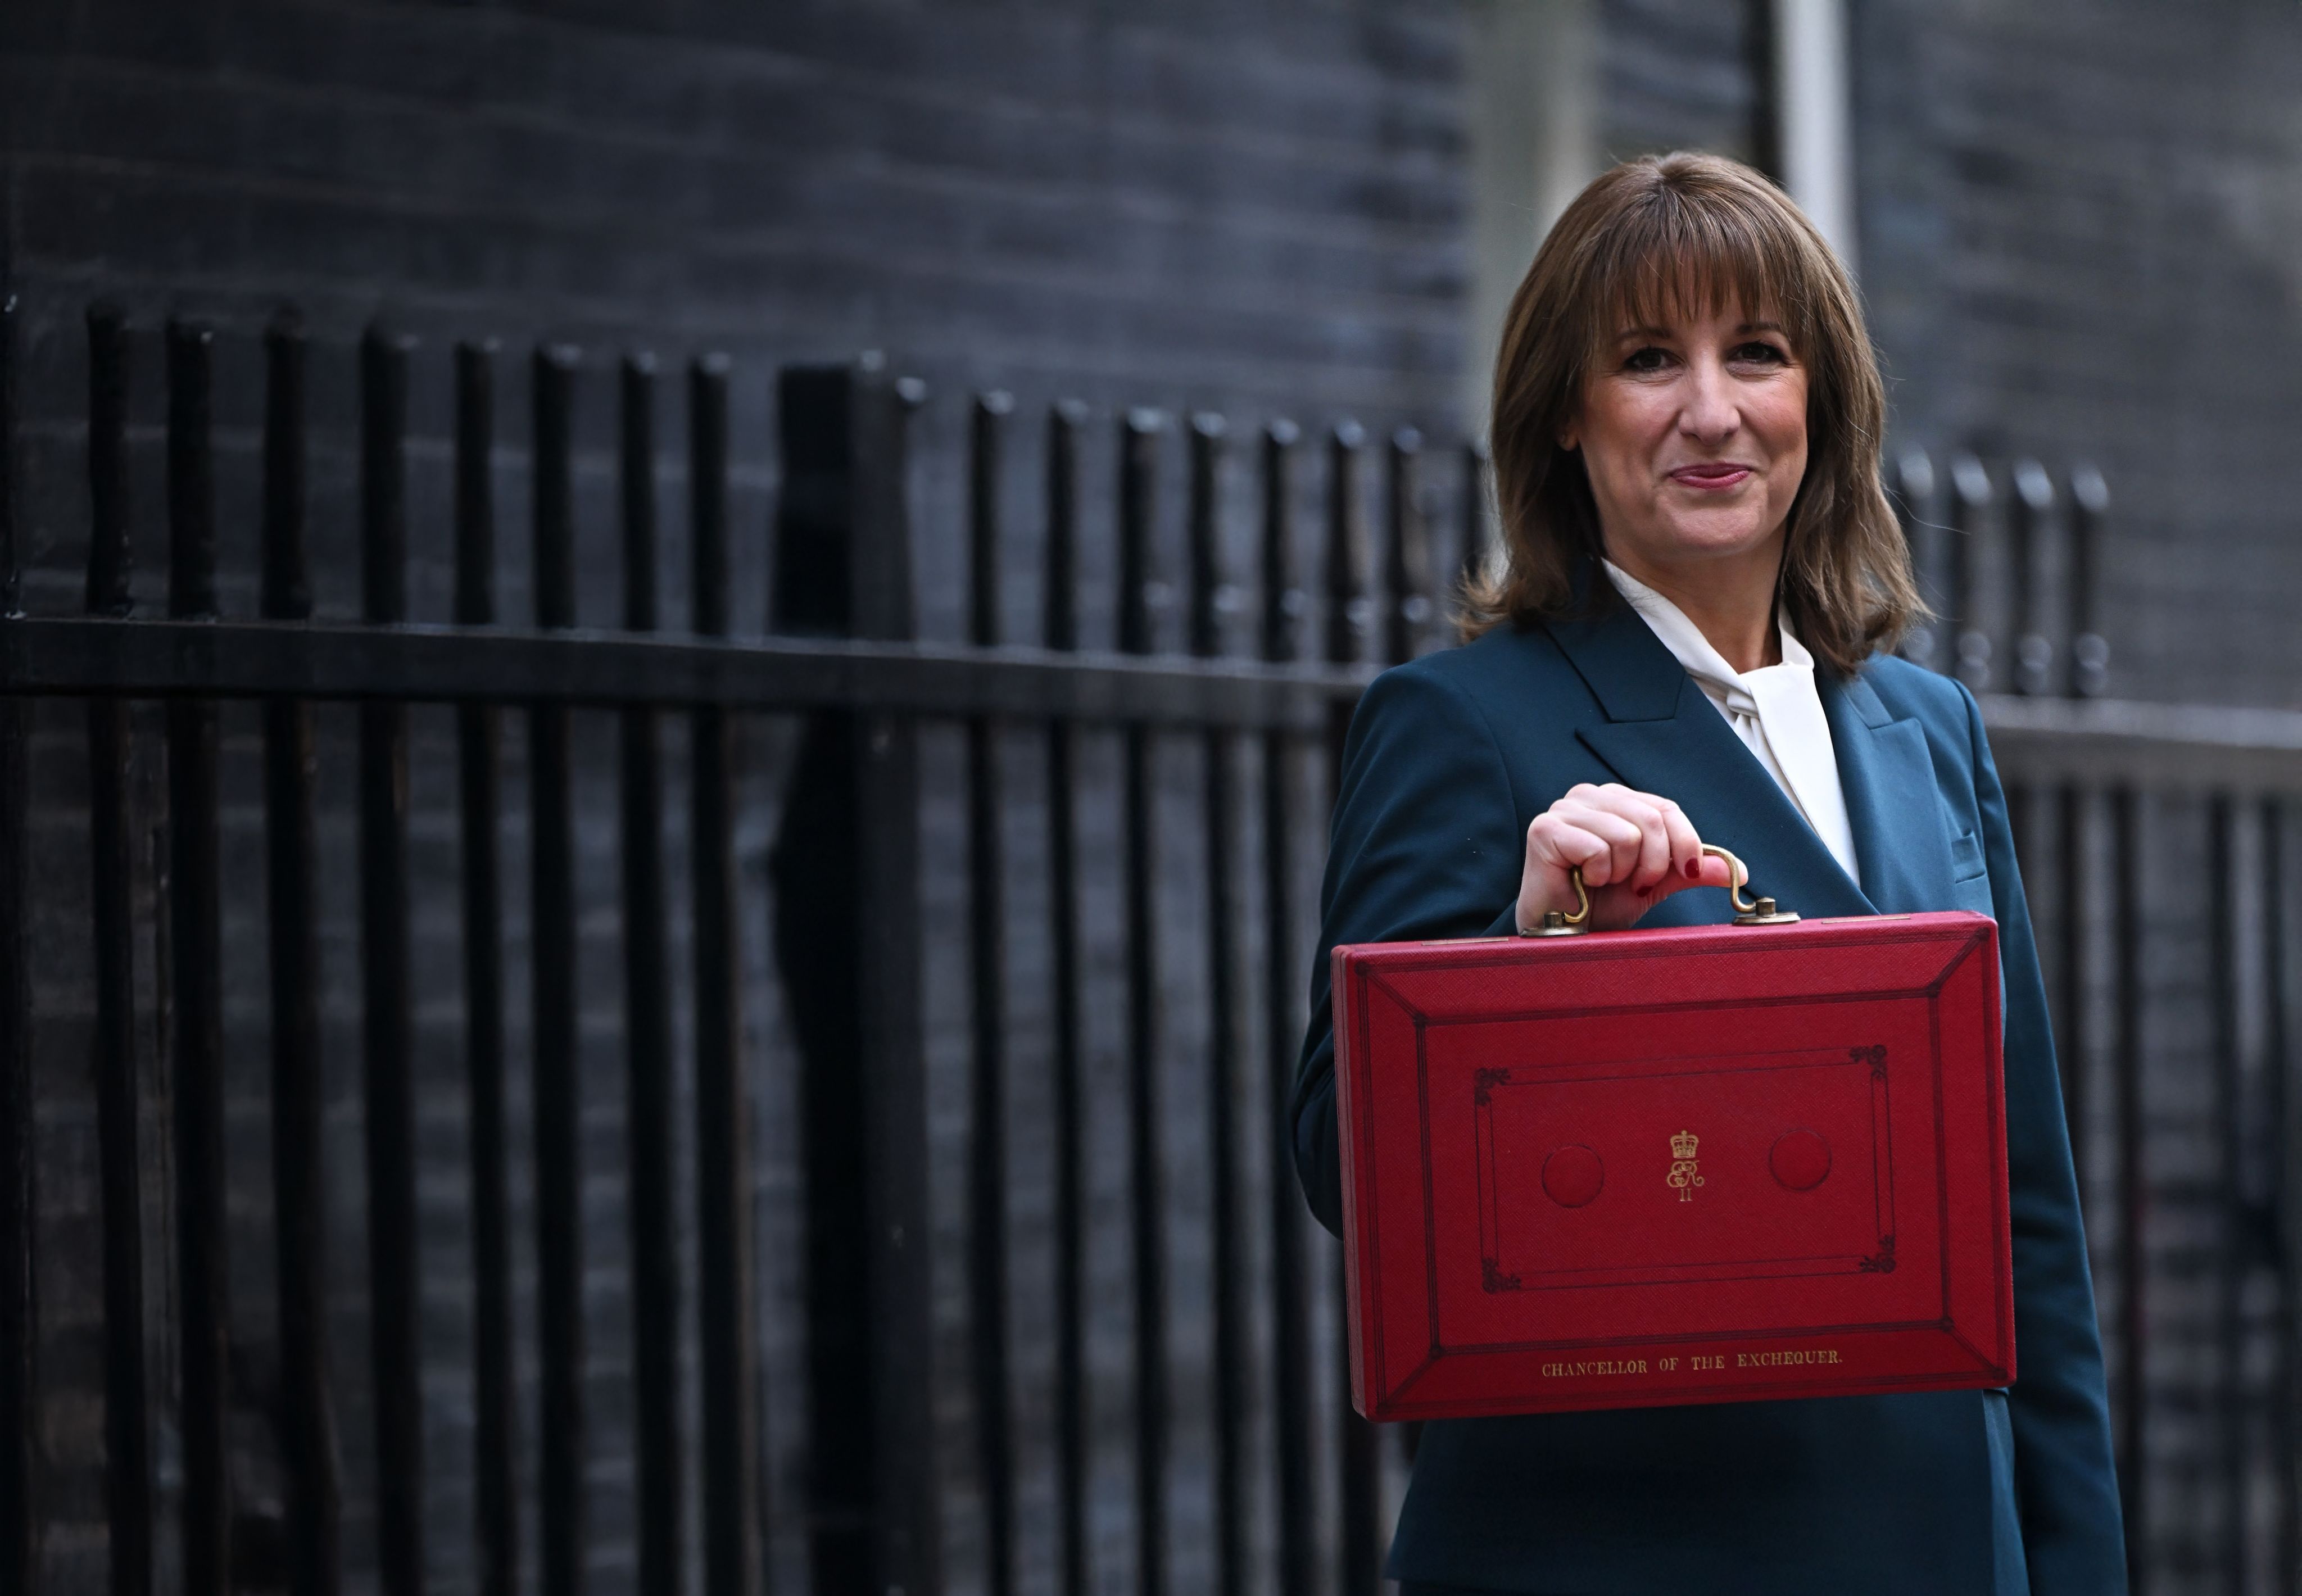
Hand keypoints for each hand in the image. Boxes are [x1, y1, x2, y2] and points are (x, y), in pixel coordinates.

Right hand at [1515, 783, 1735, 932]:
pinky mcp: (1545, 829)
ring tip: (1602, 882)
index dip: (1686, 843)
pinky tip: (1582, 881)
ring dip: (1622, 872)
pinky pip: (1598, 848)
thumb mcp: (1655, 883)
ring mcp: (1565, 809)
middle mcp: (1589, 796)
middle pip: (1651, 819)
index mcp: (1616, 800)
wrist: (1564, 934)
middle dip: (1654, 864)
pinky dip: (1597, 874)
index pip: (1665, 808)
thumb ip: (1690, 870)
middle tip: (1636, 885)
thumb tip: (1738, 869)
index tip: (1690, 874)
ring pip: (1627, 835)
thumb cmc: (1601, 904)